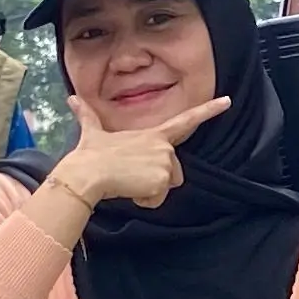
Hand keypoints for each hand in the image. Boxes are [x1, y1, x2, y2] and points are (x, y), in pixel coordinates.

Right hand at [48, 93, 231, 216]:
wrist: (87, 173)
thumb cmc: (90, 154)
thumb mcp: (93, 132)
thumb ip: (87, 115)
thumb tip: (71, 98)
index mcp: (153, 135)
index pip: (186, 121)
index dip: (208, 110)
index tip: (227, 101)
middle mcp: (164, 147)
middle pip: (174, 172)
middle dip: (156, 179)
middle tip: (131, 174)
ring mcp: (165, 162)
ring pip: (167, 187)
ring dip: (149, 190)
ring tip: (129, 180)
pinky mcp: (163, 180)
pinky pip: (158, 199)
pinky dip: (144, 200)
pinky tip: (130, 190)